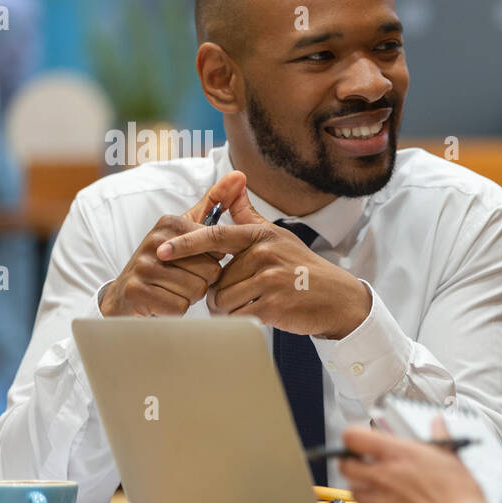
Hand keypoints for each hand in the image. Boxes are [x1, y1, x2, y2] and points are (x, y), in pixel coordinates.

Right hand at [99, 171, 246, 317]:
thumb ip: (215, 203)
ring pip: (197, 291)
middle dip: (203, 281)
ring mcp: (142, 267)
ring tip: (173, 289)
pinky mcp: (137, 292)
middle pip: (210, 271)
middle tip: (183, 278)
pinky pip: (180, 307)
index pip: (216, 247)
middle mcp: (154, 241)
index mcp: (169, 224)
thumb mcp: (189, 230)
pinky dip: (176, 309)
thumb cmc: (166, 262)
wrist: (125, 295)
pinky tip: (163, 302)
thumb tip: (240, 175)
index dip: (214, 260)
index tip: (199, 260)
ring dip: (190, 296)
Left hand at [154, 182, 370, 338]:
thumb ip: (249, 215)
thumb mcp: (278, 236)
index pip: (216, 235)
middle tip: (245, 293)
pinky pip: (237, 316)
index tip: (163, 250)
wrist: (338, 298)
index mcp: (261, 236)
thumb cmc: (304, 267)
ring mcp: (270, 280)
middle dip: (220, 292)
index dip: (186, 243)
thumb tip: (234, 183)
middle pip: (216, 279)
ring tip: (253, 303)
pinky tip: (261, 313)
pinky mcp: (273, 306)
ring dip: (229, 308)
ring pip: (223, 300)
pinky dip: (242, 319)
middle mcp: (265, 254)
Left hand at [340, 418, 494, 502]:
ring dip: (363, 485)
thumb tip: (437, 423)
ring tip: (380, 484)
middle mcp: (383, 477)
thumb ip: (438, 436)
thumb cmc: (458, 494)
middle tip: (363, 461)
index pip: (353, 437)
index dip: (354, 436)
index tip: (362, 438)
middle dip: (351, 462)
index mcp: (398, 454)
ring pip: (355, 490)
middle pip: (345, 465)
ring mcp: (381, 502)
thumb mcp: (450, 455)